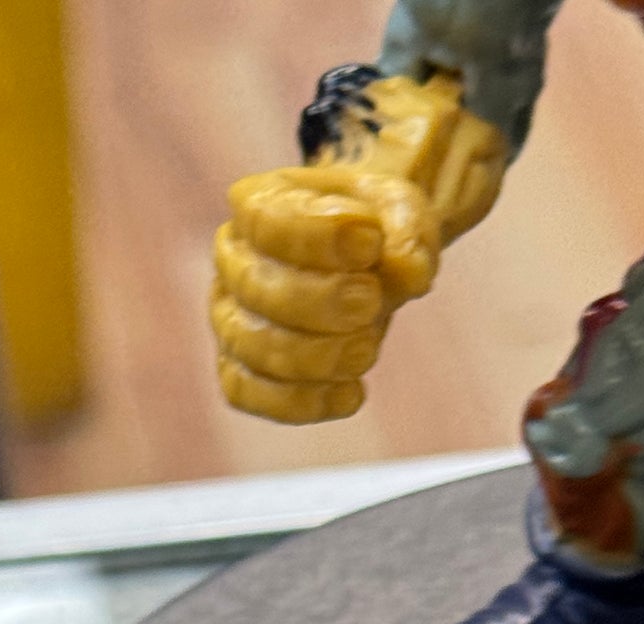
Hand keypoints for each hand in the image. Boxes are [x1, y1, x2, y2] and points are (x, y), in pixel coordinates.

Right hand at [212, 73, 507, 424]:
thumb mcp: (401, 210)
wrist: (364, 262)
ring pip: (252, 348)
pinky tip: (351, 395)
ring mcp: (231, 317)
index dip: (316, 238)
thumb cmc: (372, 230)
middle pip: (257, 290)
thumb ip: (410, 232)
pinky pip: (247, 393)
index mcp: (259, 202)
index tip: (371, 243)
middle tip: (371, 302)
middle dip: (319, 303)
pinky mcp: (239, 368)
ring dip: (315, 357)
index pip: (266, 220)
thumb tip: (412, 275)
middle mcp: (233, 260)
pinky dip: (299, 403)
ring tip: (368, 349)